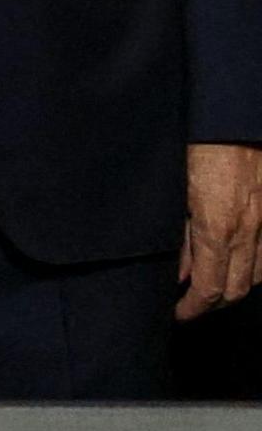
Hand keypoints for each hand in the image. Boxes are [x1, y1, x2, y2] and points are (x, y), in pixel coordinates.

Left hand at [182, 142, 261, 319]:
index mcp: (218, 228)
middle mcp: (250, 231)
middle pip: (238, 288)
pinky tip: (236, 261)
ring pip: (259, 273)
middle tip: (191, 305)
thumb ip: (182, 235)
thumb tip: (181, 270)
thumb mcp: (176, 192)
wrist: (232, 116)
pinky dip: (254, 264)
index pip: (210, 288)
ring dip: (235, 285)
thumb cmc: (197, 147)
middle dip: (214, 303)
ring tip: (211, 286)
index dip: (193, 308)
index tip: (178, 314)